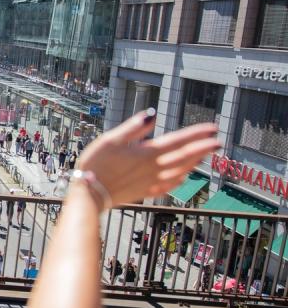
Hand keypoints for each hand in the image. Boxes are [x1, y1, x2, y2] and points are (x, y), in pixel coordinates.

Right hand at [76, 109, 219, 206]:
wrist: (89, 194)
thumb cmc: (96, 164)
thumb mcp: (111, 139)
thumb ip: (134, 127)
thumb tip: (152, 113)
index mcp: (147, 153)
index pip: (178, 141)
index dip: (197, 134)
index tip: (213, 128)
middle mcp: (154, 168)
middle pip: (184, 156)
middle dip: (203, 148)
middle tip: (218, 142)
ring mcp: (151, 181)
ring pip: (180, 171)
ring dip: (194, 163)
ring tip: (205, 156)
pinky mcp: (145, 192)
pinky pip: (169, 186)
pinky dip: (180, 180)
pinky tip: (183, 178)